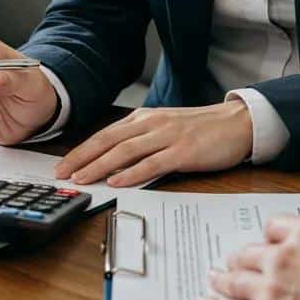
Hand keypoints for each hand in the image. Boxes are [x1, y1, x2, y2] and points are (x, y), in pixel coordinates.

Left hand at [52, 99, 253, 186]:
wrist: (236, 122)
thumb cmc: (200, 129)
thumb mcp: (164, 128)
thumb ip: (141, 140)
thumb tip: (113, 161)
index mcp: (144, 118)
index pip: (105, 135)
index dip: (82, 150)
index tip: (63, 165)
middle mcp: (151, 124)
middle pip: (109, 141)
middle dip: (83, 158)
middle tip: (62, 174)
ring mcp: (167, 137)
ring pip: (126, 151)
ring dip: (101, 165)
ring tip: (83, 179)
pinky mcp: (184, 151)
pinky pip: (153, 163)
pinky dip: (133, 173)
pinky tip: (118, 181)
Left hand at [198, 215, 299, 299]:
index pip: (274, 226)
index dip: (269, 237)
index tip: (266, 244)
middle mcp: (282, 256)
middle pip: (247, 252)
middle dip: (240, 258)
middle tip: (233, 264)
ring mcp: (269, 289)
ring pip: (232, 279)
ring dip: (220, 278)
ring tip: (212, 279)